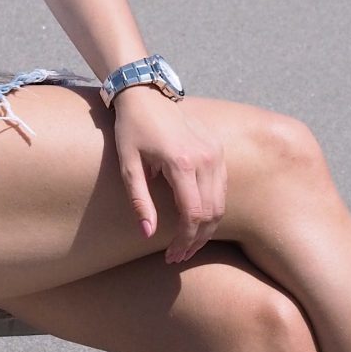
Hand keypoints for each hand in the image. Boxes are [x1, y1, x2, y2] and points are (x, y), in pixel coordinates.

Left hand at [111, 89, 226, 263]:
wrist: (147, 95)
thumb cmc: (132, 129)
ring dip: (207, 228)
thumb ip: (139, 201)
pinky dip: (213, 209)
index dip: (184, 240)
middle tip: (179, 256)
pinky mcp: (218, 150)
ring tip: (189, 244)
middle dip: (196, 240)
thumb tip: (148, 235)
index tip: (172, 256)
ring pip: (221, 203)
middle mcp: (205, 158)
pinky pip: (222, 188)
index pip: (193, 214)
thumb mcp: (128, 166)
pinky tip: (197, 221)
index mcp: (181, 163)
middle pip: (211, 213)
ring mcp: (215, 153)